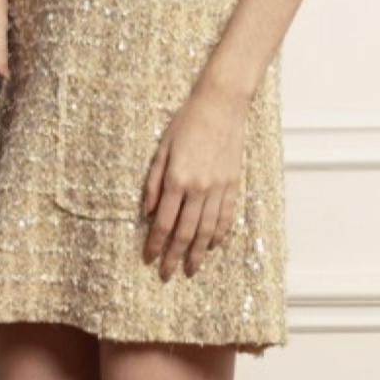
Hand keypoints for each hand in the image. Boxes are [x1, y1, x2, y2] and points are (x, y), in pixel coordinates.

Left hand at [142, 77, 249, 280]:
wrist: (221, 105)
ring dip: (198, 252)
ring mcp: (219, 187)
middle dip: (174, 256)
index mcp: (177, 179)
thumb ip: (153, 183)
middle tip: (167, 274)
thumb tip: (145, 213)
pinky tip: (211, 245)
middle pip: (185, 232)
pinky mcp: (233, 183)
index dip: (155, 244)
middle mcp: (199, 188)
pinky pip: (226, 215)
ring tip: (191, 268)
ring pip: (207, 229)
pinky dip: (219, 233)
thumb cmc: (187, 122)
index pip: (163, 222)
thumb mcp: (161, 149)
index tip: (149, 259)